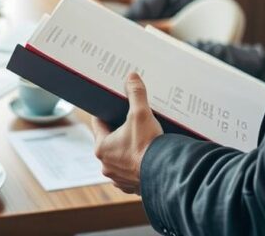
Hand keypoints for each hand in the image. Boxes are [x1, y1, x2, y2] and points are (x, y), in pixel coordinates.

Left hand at [91, 72, 163, 193]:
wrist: (166, 172)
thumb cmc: (149, 145)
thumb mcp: (141, 113)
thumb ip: (136, 94)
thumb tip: (132, 77)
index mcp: (101, 147)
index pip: (98, 124)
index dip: (105, 114)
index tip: (110, 107)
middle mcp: (106, 165)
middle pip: (109, 143)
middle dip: (119, 133)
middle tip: (131, 124)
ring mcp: (118, 178)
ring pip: (120, 160)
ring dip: (127, 152)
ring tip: (140, 142)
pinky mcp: (132, 186)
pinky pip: (131, 174)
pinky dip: (137, 167)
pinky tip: (146, 160)